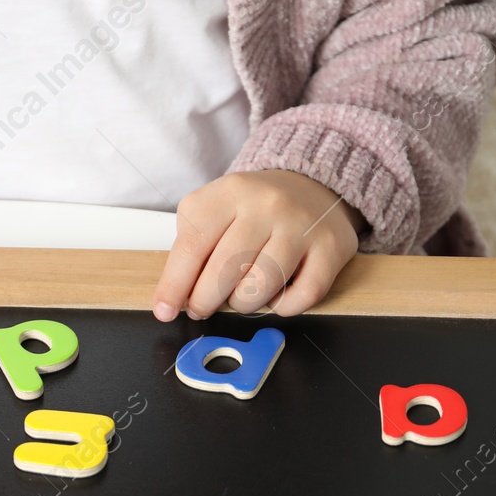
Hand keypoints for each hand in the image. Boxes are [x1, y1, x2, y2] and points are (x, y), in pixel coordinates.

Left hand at [153, 169, 363, 321]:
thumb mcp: (214, 211)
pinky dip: (283, 307)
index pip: (193, 245)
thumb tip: (174, 299)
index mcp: (230, 192)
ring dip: (243, 304)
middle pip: (225, 270)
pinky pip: (302, 296)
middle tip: (202, 307)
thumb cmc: (253, 210)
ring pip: (262, 287)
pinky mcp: (331, 247)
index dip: (174, 285)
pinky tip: (276, 295)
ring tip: (240, 297)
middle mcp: (267, 204)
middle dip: (205, 300)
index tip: (164, 310)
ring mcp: (302, 225)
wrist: (312, 185)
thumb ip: (192, 248)